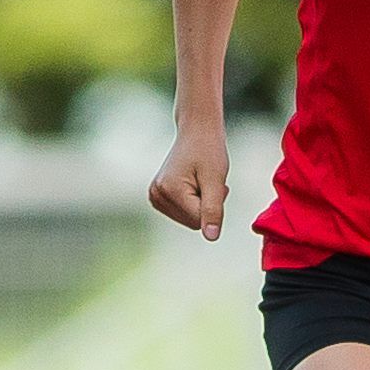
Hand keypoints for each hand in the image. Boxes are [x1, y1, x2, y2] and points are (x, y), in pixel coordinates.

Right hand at [147, 122, 228, 239]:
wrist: (197, 131)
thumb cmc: (208, 151)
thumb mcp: (215, 181)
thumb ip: (213, 210)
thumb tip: (211, 237)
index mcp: (168, 190)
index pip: (198, 220)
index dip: (213, 204)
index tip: (212, 182)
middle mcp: (156, 195)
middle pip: (192, 222)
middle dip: (206, 205)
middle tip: (207, 180)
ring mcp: (154, 196)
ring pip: (189, 219)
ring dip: (201, 203)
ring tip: (200, 180)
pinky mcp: (157, 196)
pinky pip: (183, 213)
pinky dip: (194, 201)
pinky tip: (193, 183)